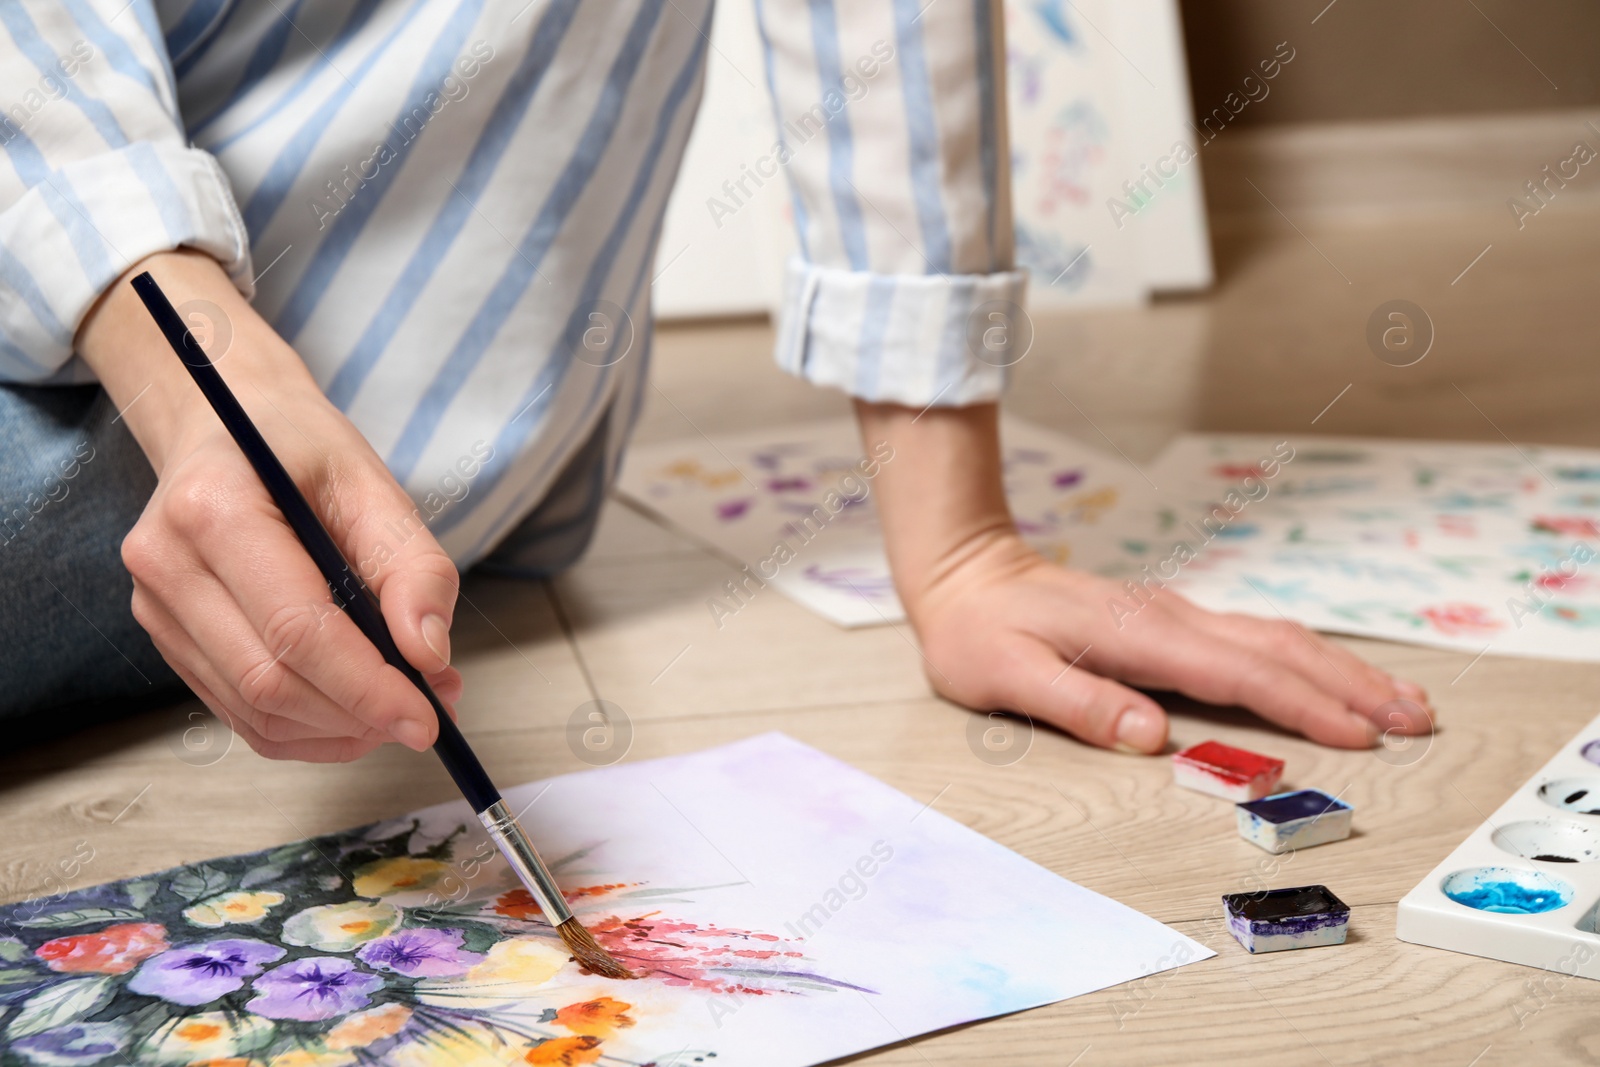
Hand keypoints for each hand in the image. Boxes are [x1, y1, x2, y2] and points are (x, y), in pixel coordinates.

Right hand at [77, 251, 461, 761]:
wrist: (228, 425)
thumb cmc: (302, 450)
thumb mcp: (372, 484)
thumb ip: (411, 567)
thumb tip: (428, 654)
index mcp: (215, 509)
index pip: (297, 629)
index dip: (368, 687)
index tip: (430, 718)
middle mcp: (167, 563)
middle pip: (270, 680)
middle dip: (361, 713)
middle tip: (434, 709)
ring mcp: (156, 607)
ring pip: (253, 710)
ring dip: (337, 730)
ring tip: (403, 704)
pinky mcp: (167, 637)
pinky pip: (239, 712)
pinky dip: (306, 729)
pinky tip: (355, 712)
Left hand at [854, 400, 1434, 752]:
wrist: (967, 574)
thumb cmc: (979, 633)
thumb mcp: (1005, 675)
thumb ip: (1078, 703)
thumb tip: (1151, 735)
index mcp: (1138, 635)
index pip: (1238, 674)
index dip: (1302, 705)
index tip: (1359, 735)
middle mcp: (1169, 619)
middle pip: (1278, 650)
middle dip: (1351, 686)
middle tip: (1416, 720)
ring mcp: (1174, 615)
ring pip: (1275, 638)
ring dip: (1340, 670)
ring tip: (1400, 701)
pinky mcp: (1170, 621)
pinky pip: (1254, 638)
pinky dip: (1304, 660)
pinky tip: (1330, 677)